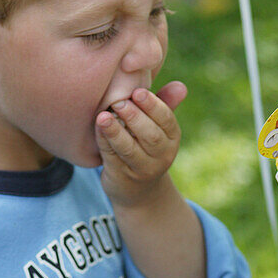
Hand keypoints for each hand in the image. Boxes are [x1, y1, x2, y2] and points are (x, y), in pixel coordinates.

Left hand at [96, 82, 185, 208]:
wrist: (138, 192)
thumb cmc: (146, 148)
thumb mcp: (158, 129)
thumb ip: (164, 105)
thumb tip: (180, 85)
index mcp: (172, 139)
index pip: (167, 120)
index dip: (153, 105)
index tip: (137, 91)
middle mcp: (161, 156)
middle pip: (151, 136)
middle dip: (135, 117)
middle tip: (119, 102)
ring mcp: (142, 169)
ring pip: (129, 149)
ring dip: (116, 131)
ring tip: (104, 116)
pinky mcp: (121, 177)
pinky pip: (112, 157)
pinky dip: (104, 141)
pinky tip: (97, 127)